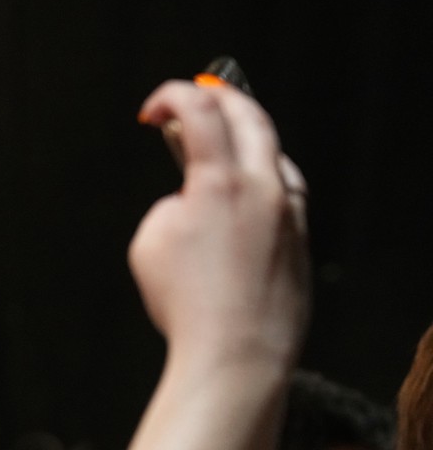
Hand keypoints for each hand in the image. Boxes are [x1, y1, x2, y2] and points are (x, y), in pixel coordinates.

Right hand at [132, 79, 309, 370]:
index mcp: (220, 183)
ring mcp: (287, 214)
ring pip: (274, 155)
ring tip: (222, 146)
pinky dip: (263, 180)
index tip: (152, 110)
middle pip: (250, 117)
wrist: (235, 353)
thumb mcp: (151, 243)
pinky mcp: (298, 241)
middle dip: (219, 99)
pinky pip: (285, 194)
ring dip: (246, 139)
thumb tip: (191, 198)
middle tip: (196, 97)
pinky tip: (249, 192)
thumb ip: (171, 205)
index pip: (200, 111)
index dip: (173, 96)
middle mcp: (262, 188)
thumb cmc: (185, 304)